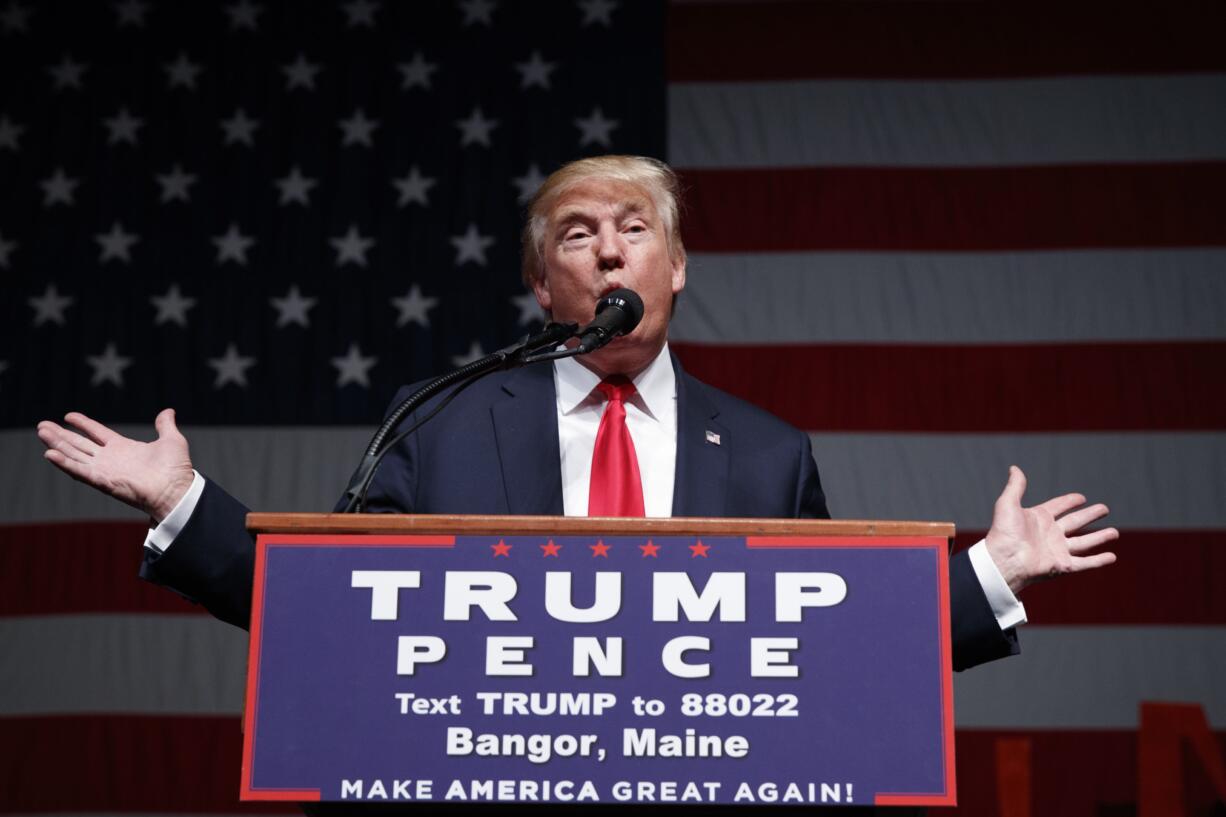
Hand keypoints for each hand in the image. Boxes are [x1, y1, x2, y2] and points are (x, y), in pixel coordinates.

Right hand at [37, 409, 194, 522]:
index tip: (68, 415)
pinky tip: (49, 454)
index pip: (97, 433)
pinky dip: (64, 463)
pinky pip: (80, 471)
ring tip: (42, 432)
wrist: (177, 490)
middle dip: (61, 435)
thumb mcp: (171, 440)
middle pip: (80, 444)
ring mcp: (105, 470)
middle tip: (42, 425)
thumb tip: (168, 411)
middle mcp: (110, 459)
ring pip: (74, 455)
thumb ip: (165, 425)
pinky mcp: (102, 481)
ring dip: (57, 445)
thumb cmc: (176, 469)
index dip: (83, 424)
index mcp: (123, 448)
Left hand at [985, 465, 1118, 594]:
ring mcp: (1057, 550)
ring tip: (1115, 532)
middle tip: (1105, 508)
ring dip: (1100, 537)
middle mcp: (1050, 534)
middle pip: (1075, 522)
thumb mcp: (1008, 504)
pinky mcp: (1062, 565)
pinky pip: (1085, 563)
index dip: (1069, 501)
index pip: (1058, 507)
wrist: (1004, 560)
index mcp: (1039, 519)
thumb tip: (1014, 468)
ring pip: (1084, 543)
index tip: (1082, 497)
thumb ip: (1015, 486)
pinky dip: (1099, 560)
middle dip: (1090, 515)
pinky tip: (1112, 556)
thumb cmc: (1004, 532)